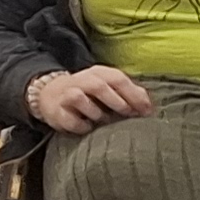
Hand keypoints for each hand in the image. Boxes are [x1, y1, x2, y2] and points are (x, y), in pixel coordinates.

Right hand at [28, 66, 154, 133]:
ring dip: (98, 115)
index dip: (133, 95)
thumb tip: (148, 106)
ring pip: (83, 101)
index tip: (145, 111)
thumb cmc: (88, 94)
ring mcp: (67, 94)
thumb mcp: (108, 87)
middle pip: (100, 86)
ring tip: (104, 121)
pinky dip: (82, 126)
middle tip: (128, 116)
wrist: (51, 95)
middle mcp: (82, 80)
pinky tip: (87, 127)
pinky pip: (72, 120)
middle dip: (117, 102)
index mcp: (98, 73)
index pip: (118, 78)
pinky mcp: (57, 111)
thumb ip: (129, 93)